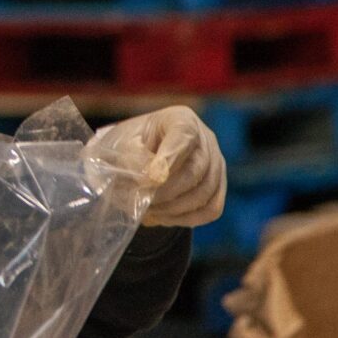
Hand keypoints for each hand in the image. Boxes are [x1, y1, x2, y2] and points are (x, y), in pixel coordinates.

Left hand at [86, 106, 224, 227]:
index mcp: (179, 119)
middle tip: (143, 201)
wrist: (132, 160)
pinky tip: (163, 217)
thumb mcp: (120, 146)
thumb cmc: (126, 148)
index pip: (184, 135)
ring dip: (174, 208)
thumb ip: (131, 159)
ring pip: (205, 192)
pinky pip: (211, 209)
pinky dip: (185, 219)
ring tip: (149, 211)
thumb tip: (149, 180)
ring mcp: (215, 162)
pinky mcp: (217, 186)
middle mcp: (204, 138)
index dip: (170, 158)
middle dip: (167, 192)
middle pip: (195, 170)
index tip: (152, 178)